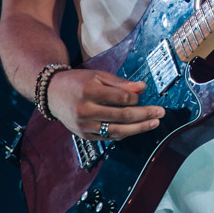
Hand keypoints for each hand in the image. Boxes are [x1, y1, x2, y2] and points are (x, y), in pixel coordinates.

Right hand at [46, 68, 163, 140]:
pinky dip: (124, 133)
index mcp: (89, 92)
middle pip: (122, 116)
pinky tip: (136, 128)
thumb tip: (142, 87)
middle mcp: (85, 111)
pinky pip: (108, 137)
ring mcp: (83, 125)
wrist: (52, 93)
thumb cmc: (78, 82)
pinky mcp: (83, 135)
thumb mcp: (98, 76)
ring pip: (116, 131)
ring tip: (154, 123)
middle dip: (144, 115)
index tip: (142, 95)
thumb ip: (121, 83)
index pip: (120, 99)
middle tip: (161, 113)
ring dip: (138, 128)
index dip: (135, 98)